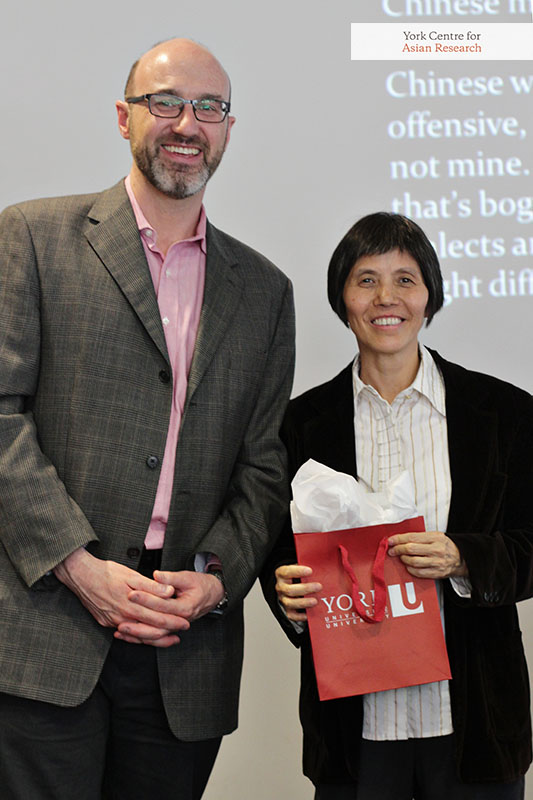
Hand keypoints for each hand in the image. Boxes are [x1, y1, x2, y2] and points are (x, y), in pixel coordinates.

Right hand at [54, 548, 188, 647]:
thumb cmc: (106, 572)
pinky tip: (146, 636)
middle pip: (149, 630)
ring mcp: (112, 622)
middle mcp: (121, 617)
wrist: (80, 575)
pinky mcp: (106, 622)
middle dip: (167, 633)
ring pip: (138, 635)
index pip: (157, 617)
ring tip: (169, 639)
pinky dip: (138, 636)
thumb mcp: (131, 574)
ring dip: (154, 639)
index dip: (173, 621)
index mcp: (130, 604)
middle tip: (182, 633)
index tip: (185, 622)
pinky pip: (126, 633)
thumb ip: (151, 586)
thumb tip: (170, 592)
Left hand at [116, 570, 224, 642]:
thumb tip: (157, 575)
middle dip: (137, 623)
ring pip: (154, 636)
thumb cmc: (200, 585)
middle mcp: (180, 621)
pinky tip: (126, 636)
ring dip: (136, 634)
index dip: (146, 599)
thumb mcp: (187, 577)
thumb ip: (170, 577)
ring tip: (119, 630)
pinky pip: (154, 637)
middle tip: (120, 617)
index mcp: (185, 607)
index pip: (162, 605)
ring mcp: (175, 627)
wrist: (212, 594)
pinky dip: (139, 638)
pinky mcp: (170, 628)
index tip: (131, 593)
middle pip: (156, 626)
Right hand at [275, 564, 321, 621]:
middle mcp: (280, 587)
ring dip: (304, 602)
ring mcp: (283, 599)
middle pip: (289, 590)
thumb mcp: (300, 567)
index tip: (310, 571)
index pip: (287, 572)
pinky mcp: (288, 610)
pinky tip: (309, 614)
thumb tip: (321, 565)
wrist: (291, 585)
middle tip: (319, 587)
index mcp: (281, 574)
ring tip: (315, 601)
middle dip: (305, 588)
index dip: (298, 571)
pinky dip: (300, 616)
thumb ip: (307, 565)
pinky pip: (292, 615)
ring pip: (290, 603)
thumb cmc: (299, 575)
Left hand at [387, 531, 467, 579]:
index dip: (398, 539)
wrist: (462, 558)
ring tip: (402, 557)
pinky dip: (410, 569)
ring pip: (413, 562)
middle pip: (411, 549)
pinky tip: (408, 565)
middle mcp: (436, 550)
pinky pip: (419, 572)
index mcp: (435, 538)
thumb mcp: (436, 535)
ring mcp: (437, 562)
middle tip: (392, 550)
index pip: (412, 537)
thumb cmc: (446, 546)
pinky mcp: (437, 573)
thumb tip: (401, 539)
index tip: (390, 540)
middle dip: (398, 549)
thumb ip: (420, 537)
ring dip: (404, 559)